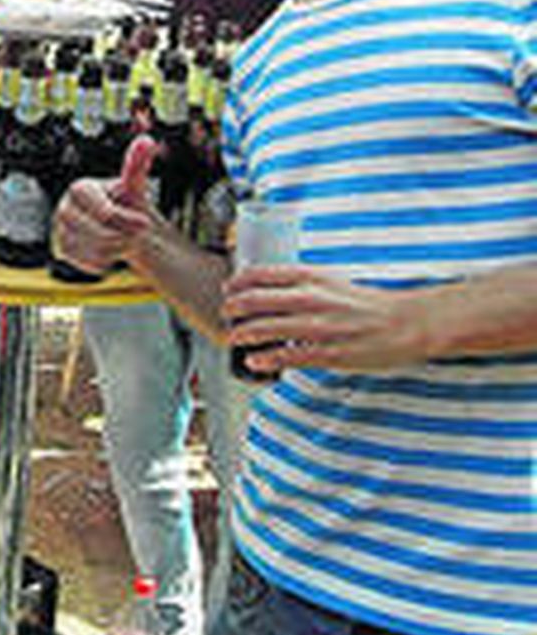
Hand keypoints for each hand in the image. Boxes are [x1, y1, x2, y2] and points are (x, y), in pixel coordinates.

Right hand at [50, 134, 157, 275]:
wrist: (118, 227)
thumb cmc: (125, 203)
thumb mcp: (133, 185)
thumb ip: (137, 164)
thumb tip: (147, 140)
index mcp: (80, 188)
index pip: (104, 212)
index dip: (127, 220)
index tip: (145, 223)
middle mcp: (64, 208)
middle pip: (101, 235)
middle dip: (125, 237)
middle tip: (133, 231)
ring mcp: (60, 230)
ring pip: (96, 252)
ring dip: (117, 250)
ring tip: (120, 237)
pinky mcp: (62, 251)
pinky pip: (90, 264)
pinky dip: (106, 261)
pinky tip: (108, 248)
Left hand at [223, 266, 428, 373]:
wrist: (407, 323)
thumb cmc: (369, 304)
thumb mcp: (332, 282)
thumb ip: (302, 284)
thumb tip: (272, 290)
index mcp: (312, 277)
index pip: (261, 274)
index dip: (238, 282)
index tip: (228, 289)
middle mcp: (310, 298)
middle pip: (255, 299)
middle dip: (233, 308)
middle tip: (226, 315)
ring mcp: (317, 326)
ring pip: (265, 328)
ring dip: (242, 334)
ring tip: (233, 338)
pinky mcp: (327, 352)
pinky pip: (287, 356)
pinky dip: (265, 358)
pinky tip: (255, 360)